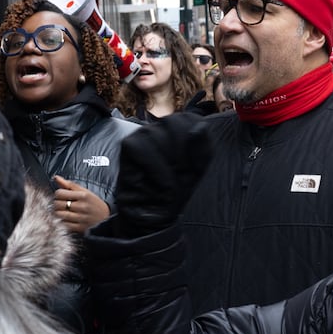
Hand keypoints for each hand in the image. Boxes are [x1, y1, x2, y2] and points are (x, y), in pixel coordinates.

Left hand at [53, 177, 110, 232]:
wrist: (105, 216)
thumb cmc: (92, 202)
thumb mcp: (83, 191)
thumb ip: (68, 184)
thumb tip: (55, 177)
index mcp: (83, 195)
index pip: (59, 193)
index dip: (58, 194)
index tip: (61, 196)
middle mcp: (82, 206)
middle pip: (57, 204)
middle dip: (56, 203)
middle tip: (61, 204)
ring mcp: (81, 218)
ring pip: (59, 215)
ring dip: (57, 213)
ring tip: (62, 211)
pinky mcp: (80, 228)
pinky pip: (64, 224)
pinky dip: (62, 221)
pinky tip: (66, 219)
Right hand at [113, 112, 212, 237]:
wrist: (155, 214)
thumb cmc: (176, 188)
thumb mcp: (198, 167)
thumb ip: (203, 146)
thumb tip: (202, 126)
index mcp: (179, 126)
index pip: (193, 119)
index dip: (197, 146)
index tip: (194, 167)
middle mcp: (160, 124)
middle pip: (177, 123)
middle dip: (184, 155)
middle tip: (180, 177)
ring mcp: (144, 132)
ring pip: (162, 136)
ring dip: (171, 166)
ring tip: (169, 183)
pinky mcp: (130, 144)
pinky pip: (147, 150)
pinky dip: (159, 172)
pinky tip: (161, 185)